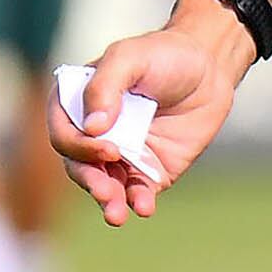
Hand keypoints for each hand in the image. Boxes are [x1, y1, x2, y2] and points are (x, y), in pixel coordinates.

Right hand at [48, 0, 257, 225]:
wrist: (208, 69)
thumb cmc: (163, 55)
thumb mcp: (130, 57)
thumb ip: (105, 86)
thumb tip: (92, 127)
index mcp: (79, 104)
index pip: (63, 132)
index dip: (78, 146)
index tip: (108, 148)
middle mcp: (94, 134)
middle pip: (79, 165)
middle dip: (90, 182)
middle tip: (106, 192)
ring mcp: (120, 155)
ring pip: (105, 185)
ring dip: (108, 202)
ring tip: (117, 215)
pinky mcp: (148, 171)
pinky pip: (138, 192)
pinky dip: (138, 202)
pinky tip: (144, 207)